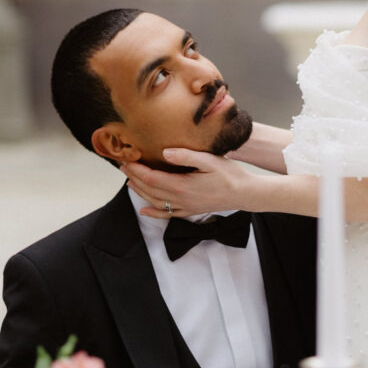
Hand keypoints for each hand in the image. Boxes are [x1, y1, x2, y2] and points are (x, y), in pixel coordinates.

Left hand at [121, 150, 249, 217]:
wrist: (244, 194)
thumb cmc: (229, 174)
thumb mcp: (210, 160)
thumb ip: (186, 156)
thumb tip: (165, 152)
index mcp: (182, 186)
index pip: (152, 178)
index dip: (137, 169)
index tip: (127, 160)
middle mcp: (180, 199)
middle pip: (150, 189)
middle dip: (135, 178)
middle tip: (123, 166)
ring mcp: (185, 207)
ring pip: (156, 202)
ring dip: (141, 192)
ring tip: (130, 182)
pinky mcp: (190, 211)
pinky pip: (167, 214)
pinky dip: (153, 213)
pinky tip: (145, 210)